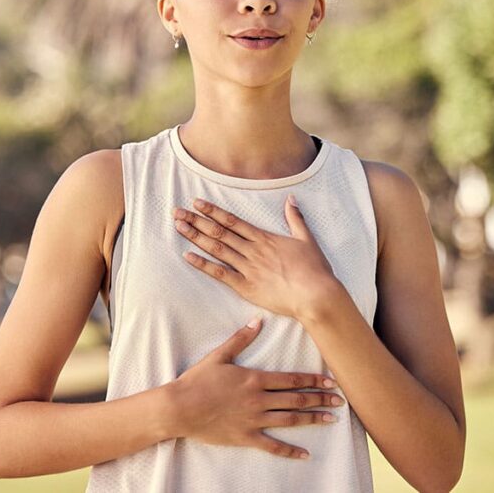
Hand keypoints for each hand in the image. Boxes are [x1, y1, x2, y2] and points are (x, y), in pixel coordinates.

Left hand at [171, 194, 340, 319]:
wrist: (316, 294)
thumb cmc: (314, 269)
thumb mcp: (306, 239)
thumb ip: (295, 218)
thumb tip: (291, 199)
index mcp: (264, 238)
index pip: (233, 221)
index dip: (213, 211)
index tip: (197, 203)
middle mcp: (252, 250)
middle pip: (219, 232)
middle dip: (196, 221)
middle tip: (177, 212)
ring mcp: (248, 268)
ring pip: (217, 248)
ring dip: (196, 237)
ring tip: (179, 227)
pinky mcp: (246, 287)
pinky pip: (220, 274)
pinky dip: (203, 264)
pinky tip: (188, 256)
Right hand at [171, 317, 344, 458]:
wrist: (180, 407)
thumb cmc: (197, 380)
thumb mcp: (219, 355)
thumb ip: (240, 338)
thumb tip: (258, 320)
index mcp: (255, 379)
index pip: (292, 379)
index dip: (314, 380)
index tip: (331, 381)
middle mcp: (259, 399)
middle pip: (297, 399)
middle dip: (320, 399)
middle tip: (341, 401)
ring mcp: (254, 420)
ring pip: (290, 419)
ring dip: (312, 419)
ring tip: (331, 419)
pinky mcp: (246, 437)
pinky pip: (272, 445)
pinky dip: (289, 451)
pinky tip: (305, 454)